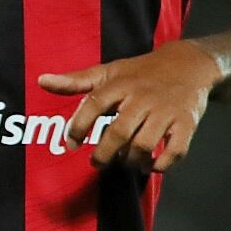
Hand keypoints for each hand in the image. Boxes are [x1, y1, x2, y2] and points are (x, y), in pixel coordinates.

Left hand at [38, 42, 221, 171]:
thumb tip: (41, 80)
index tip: (71, 143)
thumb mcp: (108, 71)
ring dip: (130, 161)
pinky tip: (151, 165)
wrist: (190, 65)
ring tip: (124, 161)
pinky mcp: (187, 123)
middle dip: (103, 154)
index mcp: (121, 84)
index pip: (93, 104)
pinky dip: (161, 164)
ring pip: (143, 145)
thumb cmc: (141, 72)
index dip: (78, 126)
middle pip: (118, 132)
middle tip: (97, 162)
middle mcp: (143, 98)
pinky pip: (175, 151)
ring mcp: (166, 111)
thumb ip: (76, 80)